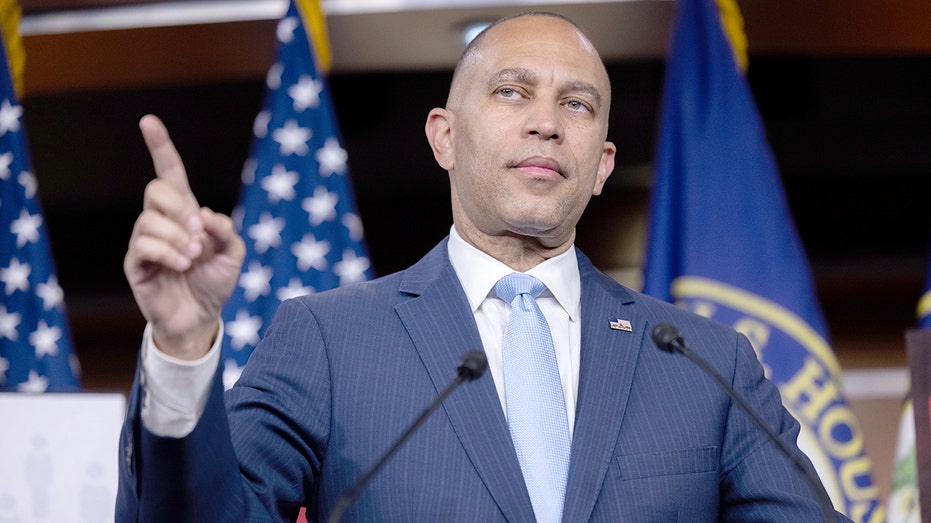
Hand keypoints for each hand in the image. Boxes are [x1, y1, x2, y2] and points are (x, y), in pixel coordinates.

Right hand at [124, 115, 244, 359]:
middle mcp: (162, 221)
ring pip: (150, 220)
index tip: (148, 121)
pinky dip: (167, 252)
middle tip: (198, 235)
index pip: (169, 172)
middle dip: (180, 208)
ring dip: (178, 238)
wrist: (202, 318)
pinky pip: (144, 245)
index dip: (160, 147)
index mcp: (186, 212)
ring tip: (193, 258)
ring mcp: (146, 241)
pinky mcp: (136, 263)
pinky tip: (182, 265)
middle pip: (156, 190)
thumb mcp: (234, 254)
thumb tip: (203, 214)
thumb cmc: (215, 283)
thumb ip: (226, 230)